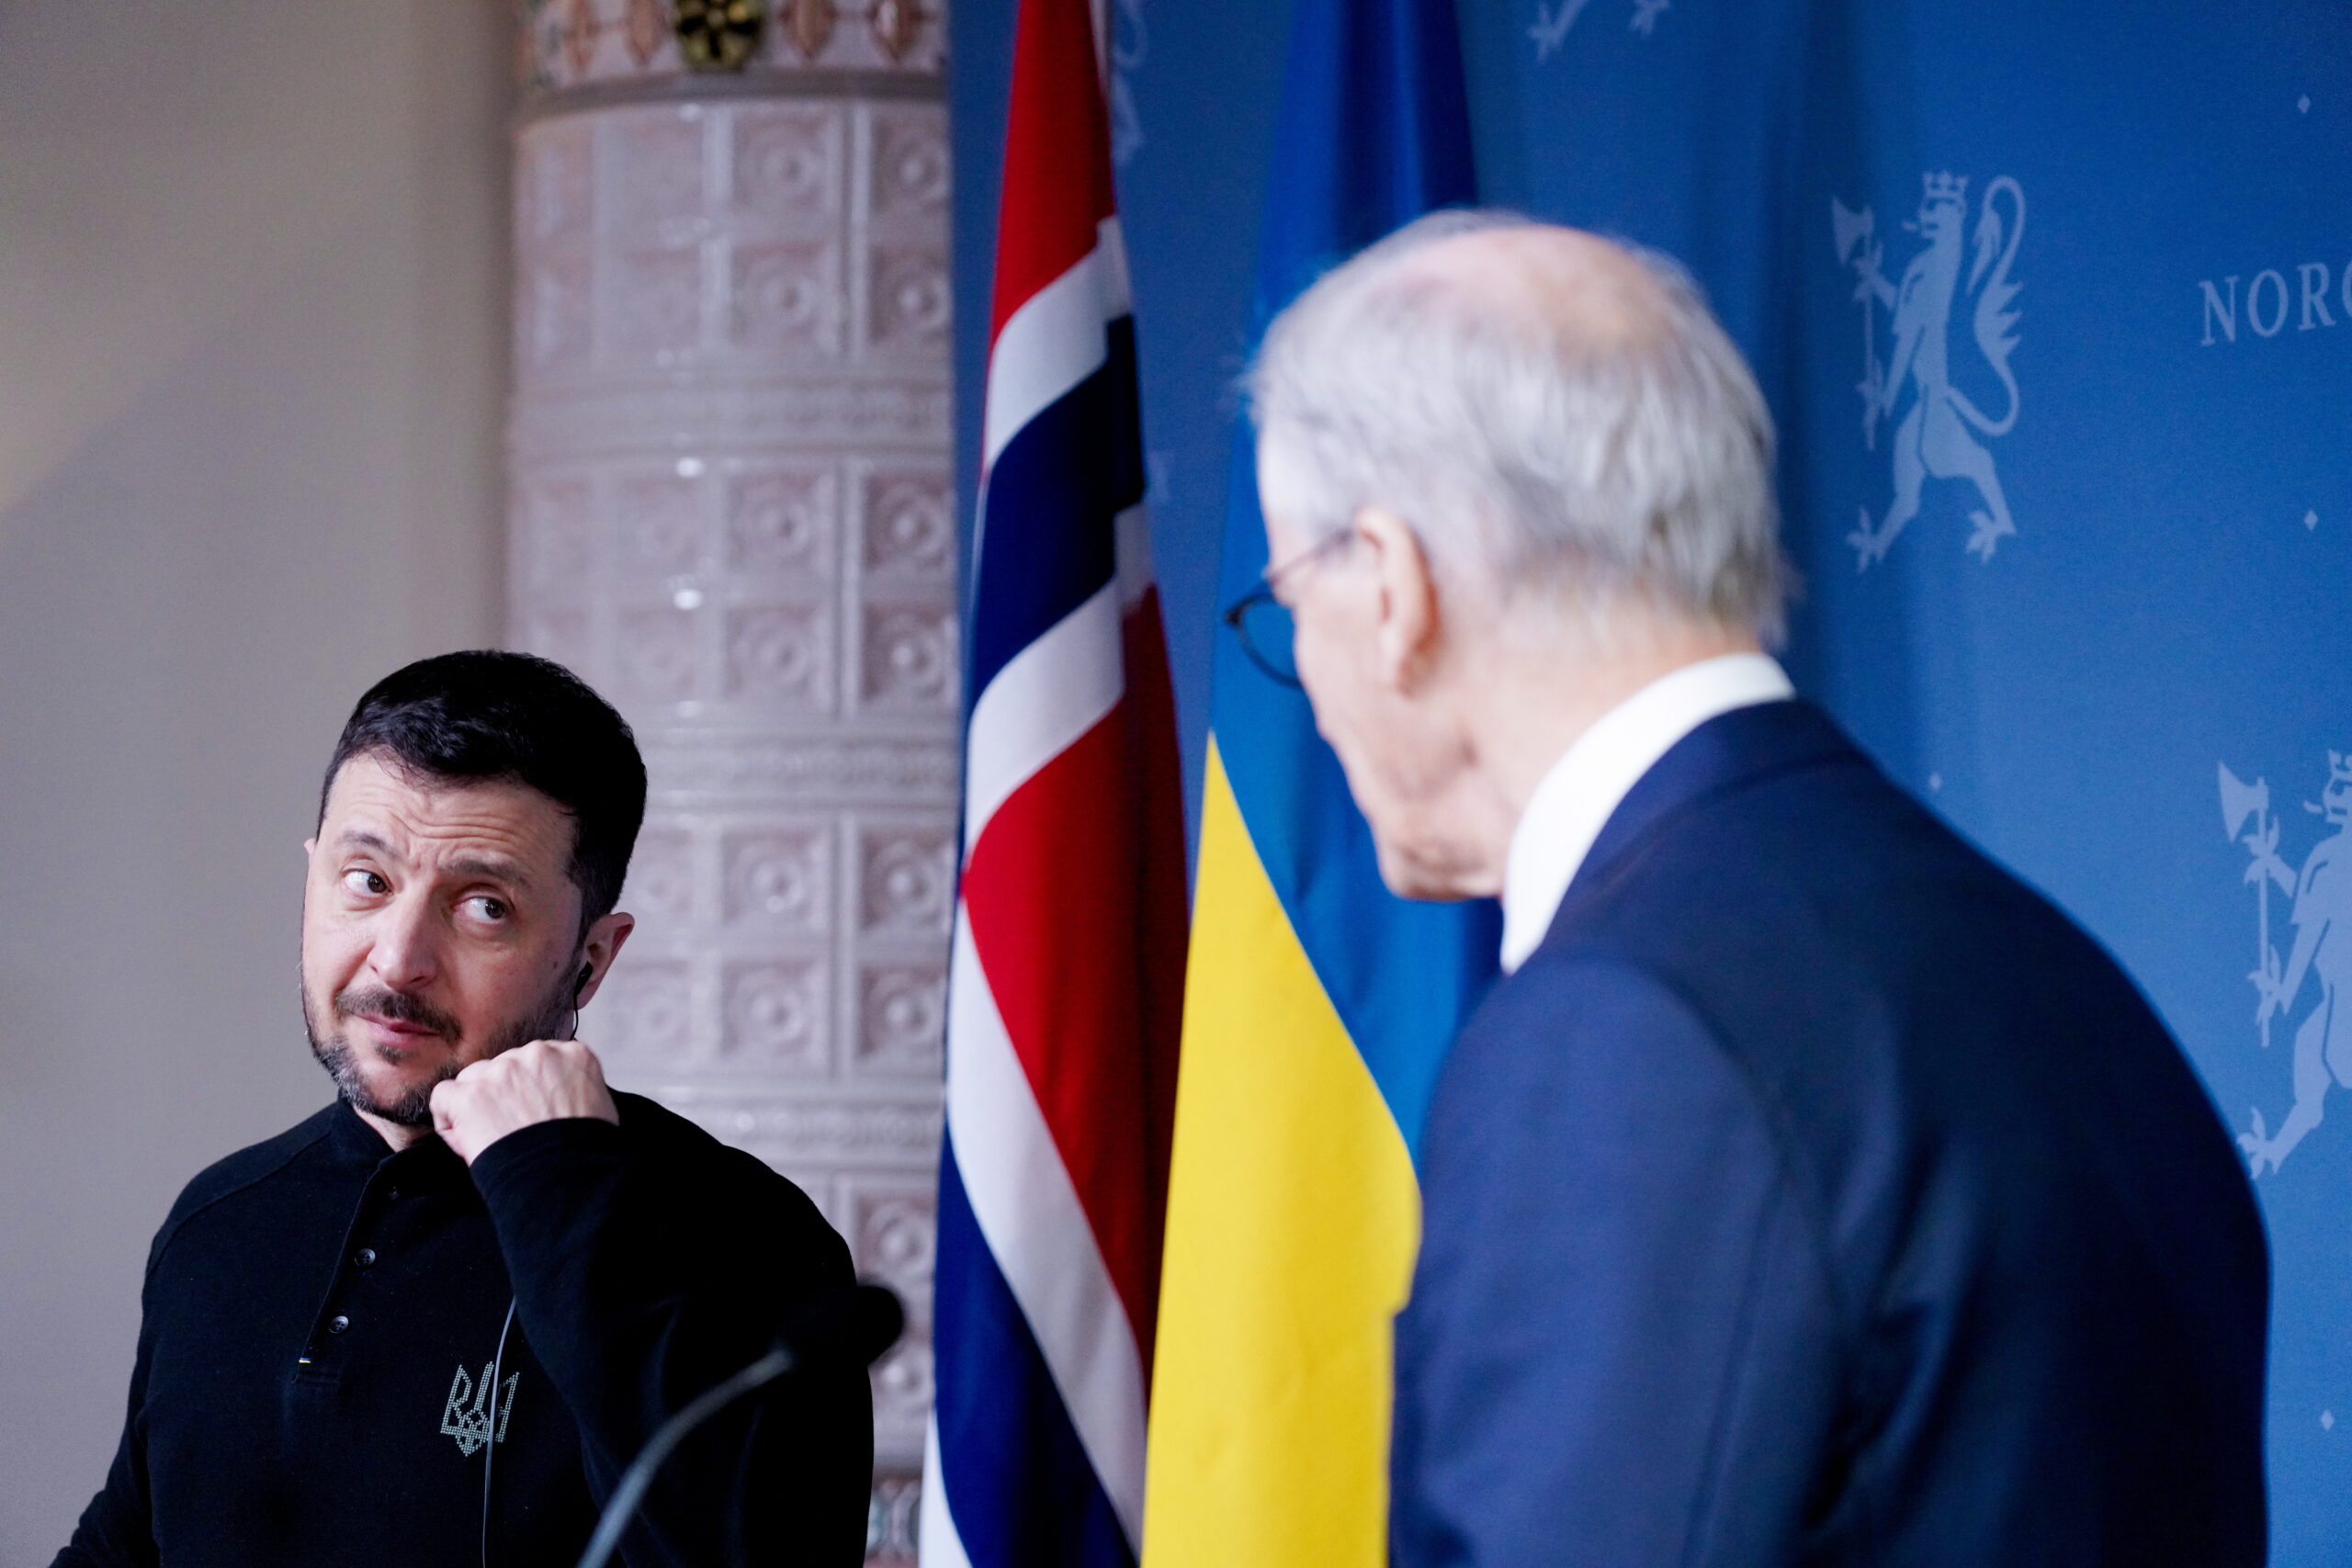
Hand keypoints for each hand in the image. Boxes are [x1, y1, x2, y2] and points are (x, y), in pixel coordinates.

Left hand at [431, 1039, 618, 1164]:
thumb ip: (579, 1086)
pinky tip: (467, 1138)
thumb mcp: (600, 1105)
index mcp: (573, 1054)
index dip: (532, 1087)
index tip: (534, 1110)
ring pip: (474, 1078)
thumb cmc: (586, 1150)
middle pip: (506, 1066)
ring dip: (478, 1104)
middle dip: (505, 1094)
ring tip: (493, 1137)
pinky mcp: (470, 1094)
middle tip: (514, 1128)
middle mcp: (537, 1054)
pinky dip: (448, 1117)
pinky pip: (444, 1095)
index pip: (541, 1060)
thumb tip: (564, 1094)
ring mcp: (502, 1071)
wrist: (567, 1177)